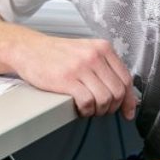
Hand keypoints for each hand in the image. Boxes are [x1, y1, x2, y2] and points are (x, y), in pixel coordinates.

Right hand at [9, 31, 137, 119]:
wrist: (29, 49)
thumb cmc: (57, 54)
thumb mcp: (87, 52)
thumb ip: (106, 68)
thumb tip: (124, 93)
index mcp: (103, 48)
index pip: (126, 78)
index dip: (129, 100)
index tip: (128, 111)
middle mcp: (94, 55)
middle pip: (118, 91)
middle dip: (113, 107)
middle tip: (102, 110)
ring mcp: (81, 67)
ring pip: (105, 99)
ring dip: (99, 111)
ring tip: (90, 109)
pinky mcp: (67, 79)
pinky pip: (87, 102)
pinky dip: (86, 111)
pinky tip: (80, 109)